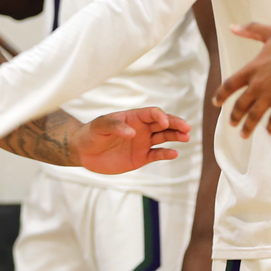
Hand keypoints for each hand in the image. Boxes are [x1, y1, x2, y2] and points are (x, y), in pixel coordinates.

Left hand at [72, 107, 190, 173]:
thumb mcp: (99, 126)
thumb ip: (114, 126)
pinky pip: (157, 154)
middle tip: (186, 128)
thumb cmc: (91, 134)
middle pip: (163, 124)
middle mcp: (141, 129)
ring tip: (186, 138)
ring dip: (176, 137)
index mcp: (133, 117)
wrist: (84, 152)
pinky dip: (166, 154)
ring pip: (164, 137)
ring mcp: (142, 143)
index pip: (152, 113)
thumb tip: (132, 133)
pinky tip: (174, 154)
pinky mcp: (141, 157)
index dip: (160, 116)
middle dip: (175, 124)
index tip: (163, 122)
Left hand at [214, 21, 270, 136]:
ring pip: (254, 116)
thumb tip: (232, 27)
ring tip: (244, 135)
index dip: (221, 95)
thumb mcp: (270, 33)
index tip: (216, 103)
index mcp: (251, 69)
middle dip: (235, 116)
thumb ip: (251, 31)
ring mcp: (269, 96)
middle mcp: (257, 85)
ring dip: (248, 126)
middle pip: (240, 105)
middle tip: (232, 123)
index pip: (230, 85)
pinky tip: (269, 132)